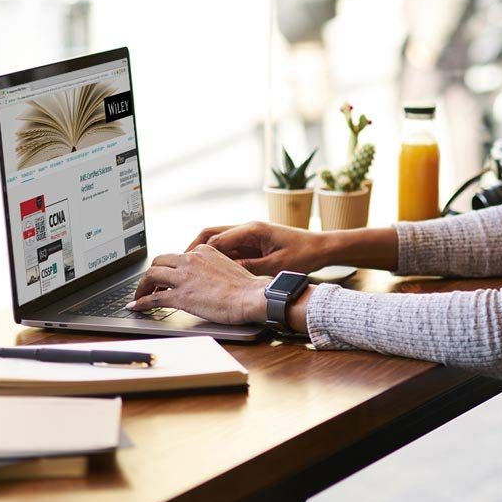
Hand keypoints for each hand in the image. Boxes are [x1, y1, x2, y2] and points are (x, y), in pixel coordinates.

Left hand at [127, 245, 265, 324]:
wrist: (251, 297)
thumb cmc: (246, 287)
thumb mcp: (227, 266)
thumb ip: (211, 267)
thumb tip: (203, 279)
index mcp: (203, 251)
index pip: (176, 256)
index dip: (167, 268)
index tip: (164, 277)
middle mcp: (191, 260)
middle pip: (158, 262)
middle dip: (150, 274)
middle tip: (148, 286)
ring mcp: (184, 277)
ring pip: (152, 276)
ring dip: (142, 287)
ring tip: (138, 297)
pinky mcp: (181, 296)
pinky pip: (154, 297)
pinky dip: (142, 302)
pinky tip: (137, 307)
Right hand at [185, 221, 328, 275]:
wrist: (322, 247)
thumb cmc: (304, 254)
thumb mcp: (276, 265)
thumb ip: (250, 268)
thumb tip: (225, 273)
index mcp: (252, 229)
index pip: (217, 239)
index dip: (198, 253)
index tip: (185, 265)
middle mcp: (247, 228)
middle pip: (211, 234)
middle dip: (193, 248)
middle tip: (179, 264)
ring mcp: (249, 234)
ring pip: (218, 240)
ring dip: (204, 252)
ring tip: (189, 268)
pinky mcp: (253, 243)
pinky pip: (229, 248)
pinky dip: (217, 257)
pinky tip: (210, 271)